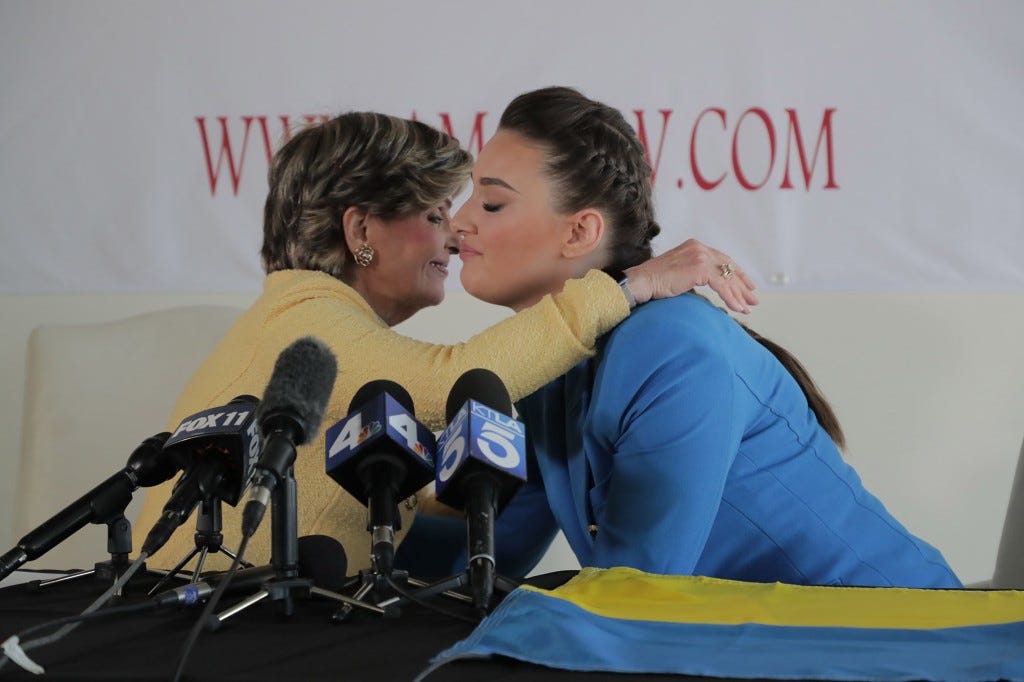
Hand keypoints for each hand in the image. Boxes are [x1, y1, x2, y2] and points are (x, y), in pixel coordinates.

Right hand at [623, 239, 758, 313]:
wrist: (641, 281)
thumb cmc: (654, 282)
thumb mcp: (678, 272)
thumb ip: (693, 273)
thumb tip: (707, 284)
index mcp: (695, 246)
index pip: (722, 259)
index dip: (737, 273)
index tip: (747, 285)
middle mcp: (699, 247)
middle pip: (728, 267)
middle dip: (742, 285)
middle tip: (753, 299)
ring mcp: (700, 256)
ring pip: (727, 277)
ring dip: (739, 295)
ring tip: (747, 308)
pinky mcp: (699, 268)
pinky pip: (722, 285)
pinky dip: (731, 298)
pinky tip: (736, 308)